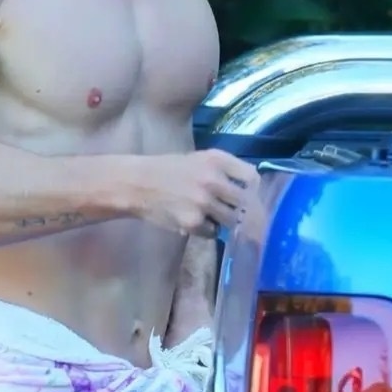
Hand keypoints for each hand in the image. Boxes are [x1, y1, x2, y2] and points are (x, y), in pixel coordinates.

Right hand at [135, 149, 260, 235]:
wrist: (137, 184)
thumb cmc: (169, 170)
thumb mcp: (199, 159)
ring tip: (210, 215)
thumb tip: (254, 187)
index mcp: (216, 159)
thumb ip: (225, 169)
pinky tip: (194, 221)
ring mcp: (204, 202)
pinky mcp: (193, 222)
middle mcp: (213, 179)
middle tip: (237, 214)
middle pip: (245, 202)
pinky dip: (208, 229)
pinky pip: (214, 232)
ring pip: (232, 220)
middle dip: (243, 210)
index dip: (254, 190)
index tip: (251, 197)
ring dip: (225, 221)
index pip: (251, 177)